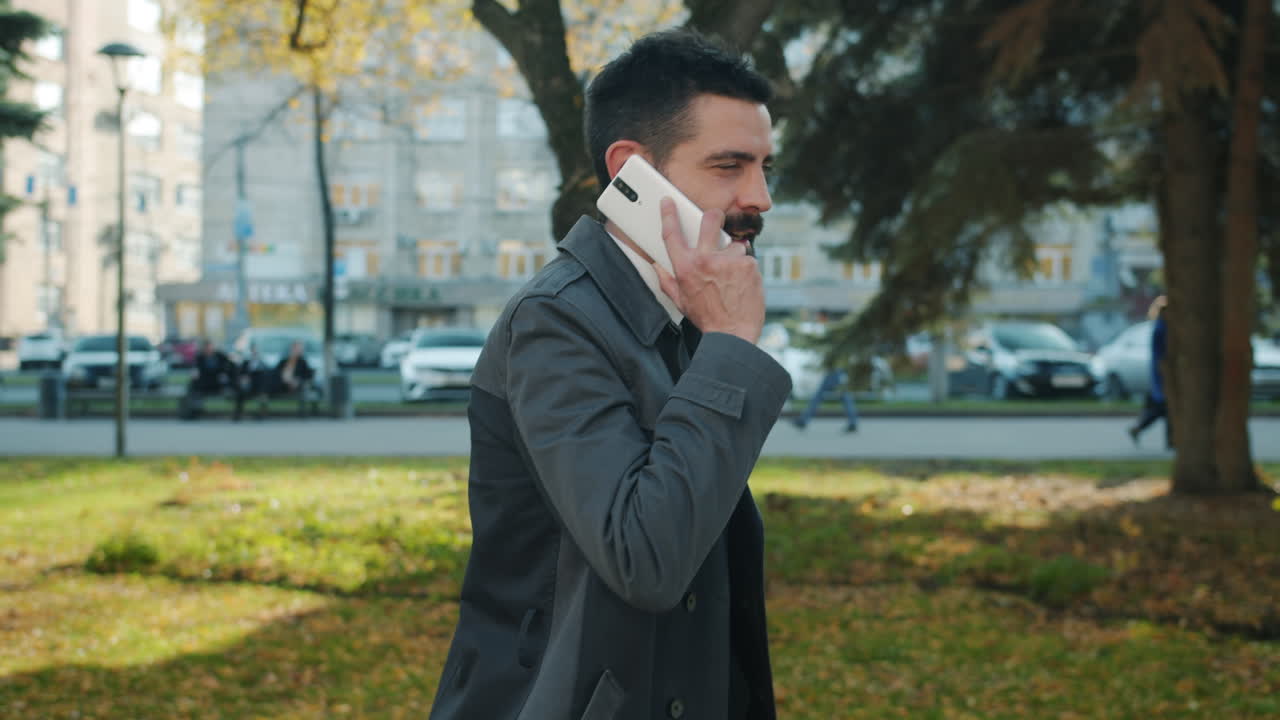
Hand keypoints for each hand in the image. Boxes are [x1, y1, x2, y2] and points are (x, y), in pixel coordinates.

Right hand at [653, 197, 764, 343]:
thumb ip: (667, 281)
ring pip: (734, 243)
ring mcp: (729, 261)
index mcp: (685, 268)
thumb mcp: (681, 301)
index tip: (668, 201)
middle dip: (713, 216)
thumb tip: (658, 267)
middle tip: (714, 220)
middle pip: (710, 219)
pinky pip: (747, 258)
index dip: (668, 214)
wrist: (733, 334)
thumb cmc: (707, 319)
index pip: (672, 234)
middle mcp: (706, 260)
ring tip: (732, 276)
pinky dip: (746, 268)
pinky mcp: (748, 265)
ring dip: (733, 255)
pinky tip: (742, 284)